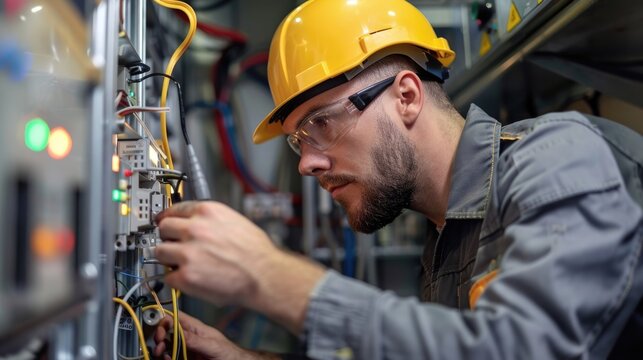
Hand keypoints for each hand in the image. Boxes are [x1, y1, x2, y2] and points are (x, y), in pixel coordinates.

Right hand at [153, 310, 278, 359]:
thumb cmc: (229, 353)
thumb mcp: (212, 345)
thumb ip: (195, 340)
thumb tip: (179, 332)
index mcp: (195, 328)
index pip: (176, 317)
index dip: (164, 319)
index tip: (159, 328)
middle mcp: (188, 336)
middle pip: (167, 331)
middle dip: (160, 336)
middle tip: (159, 343)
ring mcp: (186, 348)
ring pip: (167, 345)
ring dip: (161, 349)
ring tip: (161, 353)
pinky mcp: (185, 358)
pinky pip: (171, 357)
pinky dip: (166, 358)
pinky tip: (167, 359)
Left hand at [155, 201, 325, 333]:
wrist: (265, 275)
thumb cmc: (256, 252)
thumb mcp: (234, 221)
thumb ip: (210, 220)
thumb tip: (194, 222)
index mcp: (208, 211)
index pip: (175, 209)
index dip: (169, 217)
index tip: (164, 221)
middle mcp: (195, 228)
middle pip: (163, 228)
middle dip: (168, 237)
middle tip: (176, 246)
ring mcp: (188, 253)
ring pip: (159, 252)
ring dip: (168, 259)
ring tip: (184, 264)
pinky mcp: (186, 276)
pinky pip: (167, 276)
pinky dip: (176, 280)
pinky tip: (190, 279)